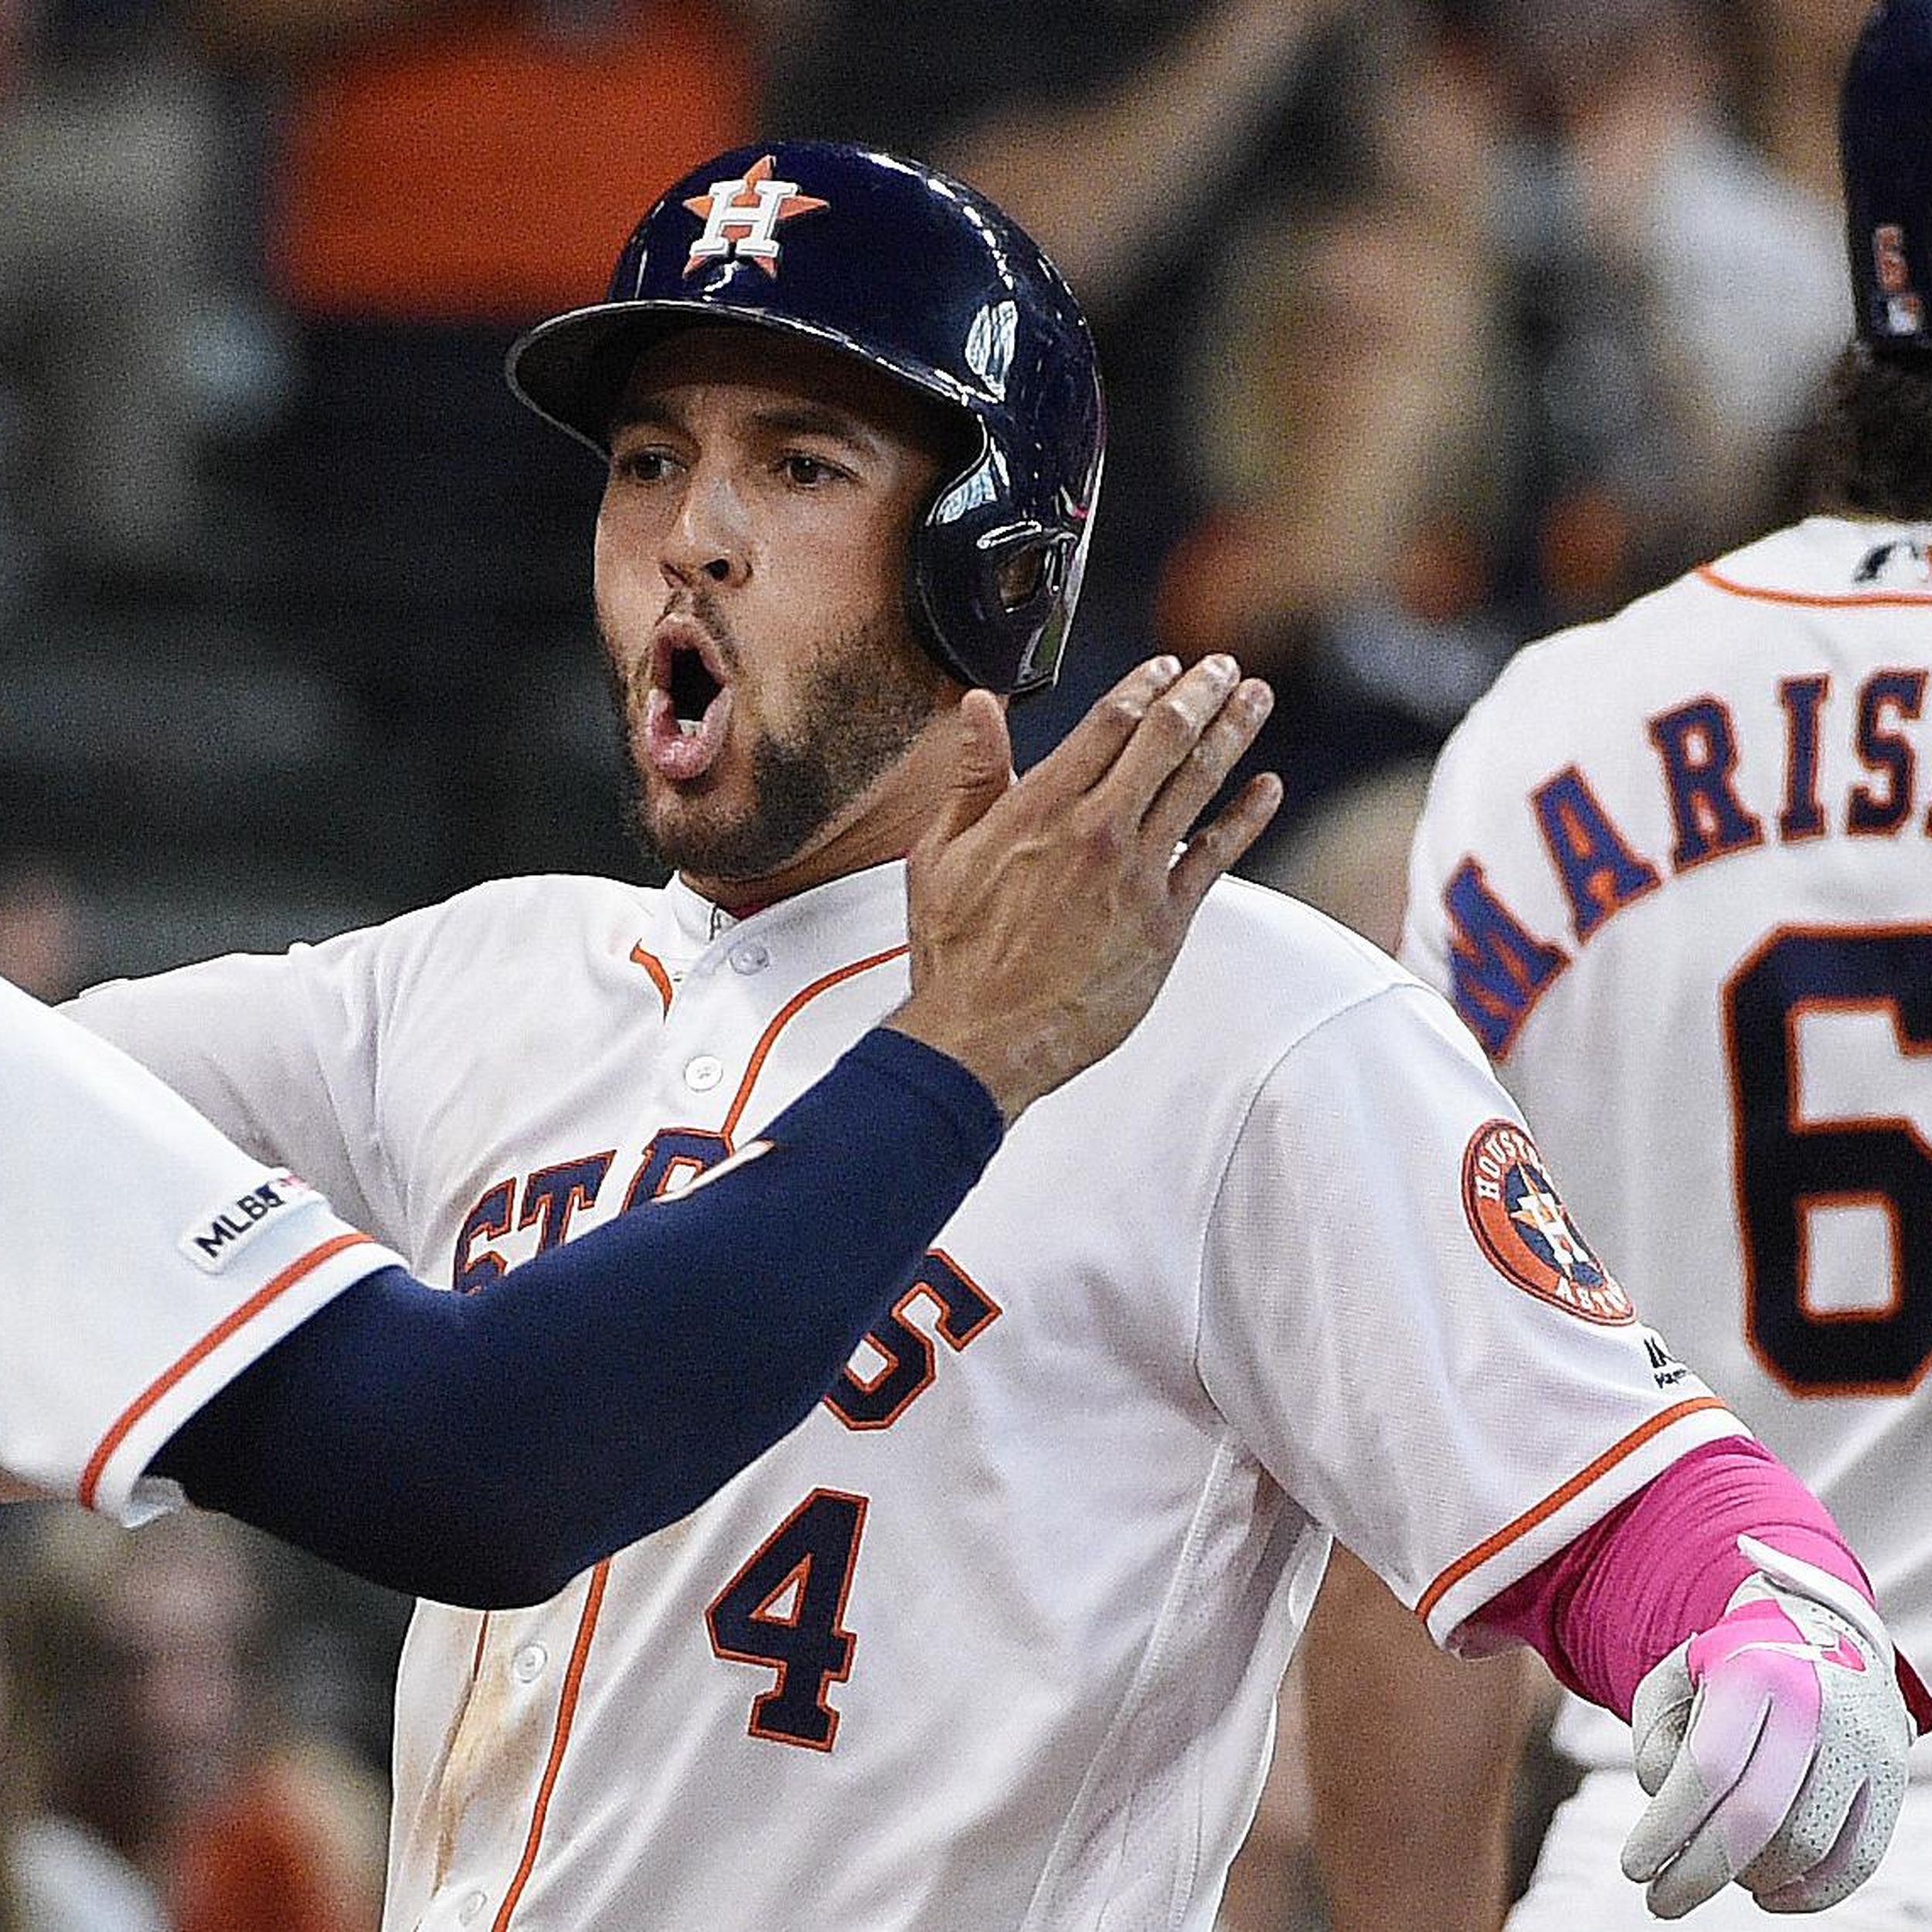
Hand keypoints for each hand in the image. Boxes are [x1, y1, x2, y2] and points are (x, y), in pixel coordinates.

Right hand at [890, 654, 1278, 1122]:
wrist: (982, 1038)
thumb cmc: (955, 955)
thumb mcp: (940, 854)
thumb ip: (972, 775)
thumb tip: (980, 706)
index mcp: (1039, 807)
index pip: (1109, 722)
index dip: (1145, 684)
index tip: (1165, 666)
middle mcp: (1096, 830)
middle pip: (1165, 738)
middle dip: (1201, 692)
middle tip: (1224, 668)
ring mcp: (1136, 875)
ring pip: (1199, 784)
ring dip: (1232, 732)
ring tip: (1254, 700)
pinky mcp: (1164, 922)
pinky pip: (1217, 854)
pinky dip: (1247, 815)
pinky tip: (1266, 789)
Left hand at [1621, 1539, 1913, 1917]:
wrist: (1814, 1629)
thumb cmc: (1728, 1665)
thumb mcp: (1674, 1678)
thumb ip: (1658, 1739)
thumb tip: (1666, 1806)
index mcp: (1756, 1671)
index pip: (1708, 1766)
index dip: (1668, 1826)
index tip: (1635, 1867)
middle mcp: (1819, 1706)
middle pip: (1757, 1815)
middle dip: (1700, 1870)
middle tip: (1659, 1900)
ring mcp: (1864, 1745)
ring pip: (1806, 1845)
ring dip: (1750, 1877)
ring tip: (1711, 1874)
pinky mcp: (1891, 1779)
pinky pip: (1858, 1859)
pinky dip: (1812, 1893)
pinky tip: (1767, 1895)